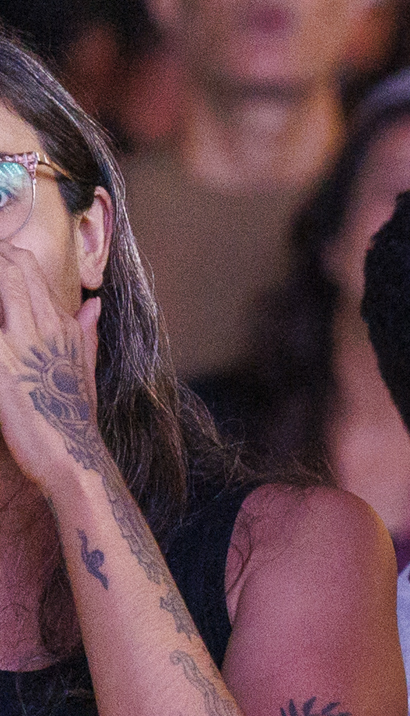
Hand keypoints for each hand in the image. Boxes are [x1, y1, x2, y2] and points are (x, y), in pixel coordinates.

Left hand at [0, 245, 103, 495]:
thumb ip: (87, 332)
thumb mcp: (86, 370)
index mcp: (65, 325)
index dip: (2, 256)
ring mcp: (21, 344)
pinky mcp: (2, 367)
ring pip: (1, 282)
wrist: (72, 459)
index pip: (28, 267)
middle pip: (11, 265)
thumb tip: (94, 303)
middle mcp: (46, 327)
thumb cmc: (73, 419)